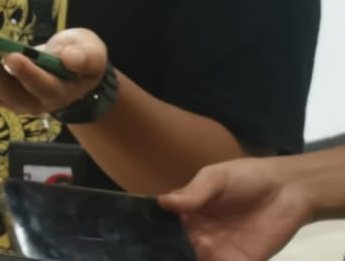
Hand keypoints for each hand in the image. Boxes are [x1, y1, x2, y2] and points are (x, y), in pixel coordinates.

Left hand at [0, 28, 108, 115]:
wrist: (71, 69)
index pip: (43, 86)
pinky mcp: (1, 93)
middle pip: (7, 90)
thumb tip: (71, 59)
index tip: (12, 56)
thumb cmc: (82, 56)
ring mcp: (15, 101)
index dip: (28, 73)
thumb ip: (86, 56)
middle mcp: (35, 103)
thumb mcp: (93, 51)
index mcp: (60, 92)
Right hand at [159, 157, 312, 260]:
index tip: (138, 239)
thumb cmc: (247, 177)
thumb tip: (162, 202)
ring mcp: (218, 251)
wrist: (290, 189)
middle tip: (153, 255)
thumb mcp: (216, 177)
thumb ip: (194, 192)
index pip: (163, 227)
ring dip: (187, 260)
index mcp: (188, 213)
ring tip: (191, 256)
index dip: (150, 234)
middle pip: (176, 250)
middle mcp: (198, 234)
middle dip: (166, 254)